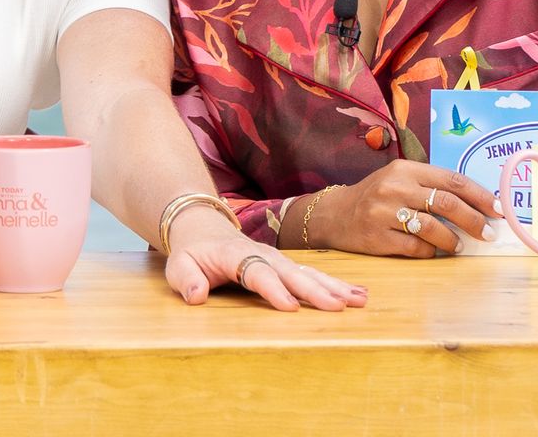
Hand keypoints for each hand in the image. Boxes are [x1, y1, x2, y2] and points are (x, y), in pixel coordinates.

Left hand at [165, 210, 367, 310]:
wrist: (203, 229)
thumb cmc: (191, 254)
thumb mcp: (178, 265)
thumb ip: (185, 279)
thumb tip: (196, 296)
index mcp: (234, 255)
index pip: (255, 272)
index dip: (272, 289)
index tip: (290, 307)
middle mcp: (261, 253)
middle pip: (289, 272)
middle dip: (313, 290)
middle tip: (336, 307)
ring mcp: (276, 258)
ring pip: (307, 272)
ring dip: (332, 286)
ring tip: (358, 300)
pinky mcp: (285, 265)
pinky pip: (312, 273)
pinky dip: (336, 283)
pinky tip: (358, 294)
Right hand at [311, 162, 500, 257]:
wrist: (334, 214)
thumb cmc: (375, 197)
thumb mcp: (399, 180)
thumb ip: (431, 187)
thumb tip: (477, 204)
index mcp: (405, 169)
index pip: (451, 180)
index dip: (480, 195)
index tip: (499, 210)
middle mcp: (394, 187)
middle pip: (447, 203)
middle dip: (475, 221)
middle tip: (489, 234)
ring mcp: (384, 212)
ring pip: (434, 228)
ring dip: (454, 240)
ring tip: (459, 245)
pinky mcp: (377, 237)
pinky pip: (416, 248)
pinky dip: (432, 251)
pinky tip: (434, 251)